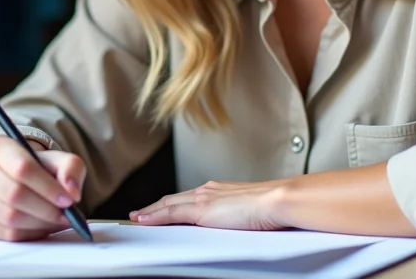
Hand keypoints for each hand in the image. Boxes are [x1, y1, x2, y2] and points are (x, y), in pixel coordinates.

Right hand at [0, 136, 85, 241]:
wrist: (9, 178)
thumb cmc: (35, 168)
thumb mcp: (56, 159)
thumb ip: (70, 168)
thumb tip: (72, 192)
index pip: (23, 168)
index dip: (48, 187)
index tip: (69, 200)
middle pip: (15, 195)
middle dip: (46, 209)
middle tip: (66, 216)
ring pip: (9, 217)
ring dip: (40, 224)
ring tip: (56, 221)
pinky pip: (4, 234)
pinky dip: (29, 234)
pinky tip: (41, 228)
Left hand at [130, 179, 288, 229]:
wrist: (278, 200)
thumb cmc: (272, 207)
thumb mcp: (250, 211)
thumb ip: (238, 215)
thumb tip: (239, 224)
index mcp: (220, 190)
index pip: (189, 198)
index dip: (172, 204)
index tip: (161, 208)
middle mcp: (209, 190)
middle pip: (174, 199)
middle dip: (156, 207)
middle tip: (140, 214)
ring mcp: (204, 198)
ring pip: (168, 204)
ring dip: (151, 211)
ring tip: (137, 219)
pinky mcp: (201, 209)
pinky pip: (170, 213)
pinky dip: (154, 216)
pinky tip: (143, 220)